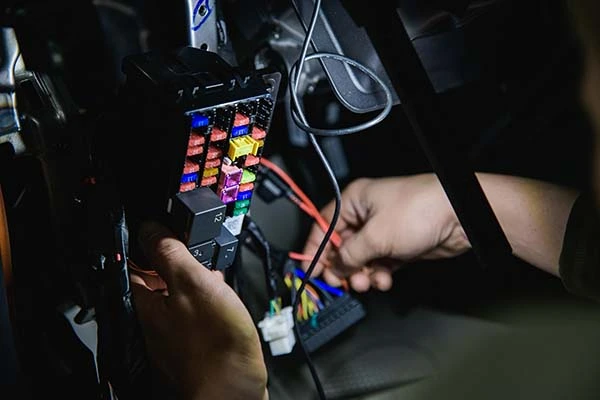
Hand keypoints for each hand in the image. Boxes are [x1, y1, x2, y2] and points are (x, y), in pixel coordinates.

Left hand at [130, 221, 267, 399]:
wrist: (234, 387)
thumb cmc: (215, 342)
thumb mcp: (193, 282)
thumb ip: (169, 253)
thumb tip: (150, 228)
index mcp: (145, 304)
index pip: (133, 265)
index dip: (146, 244)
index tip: (162, 233)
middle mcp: (152, 322)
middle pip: (155, 282)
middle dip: (174, 265)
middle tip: (194, 253)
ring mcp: (171, 336)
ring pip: (176, 299)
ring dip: (192, 283)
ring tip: (212, 276)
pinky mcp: (191, 346)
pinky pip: (191, 316)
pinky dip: (203, 304)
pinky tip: (220, 303)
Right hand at [302, 174, 469, 291]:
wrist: (458, 217)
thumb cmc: (419, 209)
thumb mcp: (375, 236)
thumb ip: (350, 255)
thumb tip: (335, 267)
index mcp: (354, 201)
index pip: (324, 226)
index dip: (315, 249)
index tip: (310, 270)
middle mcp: (366, 214)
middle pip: (342, 246)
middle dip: (343, 267)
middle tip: (342, 282)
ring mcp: (383, 230)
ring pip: (361, 259)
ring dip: (362, 274)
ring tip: (368, 282)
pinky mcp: (397, 245)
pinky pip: (378, 264)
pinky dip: (378, 275)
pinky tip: (383, 280)